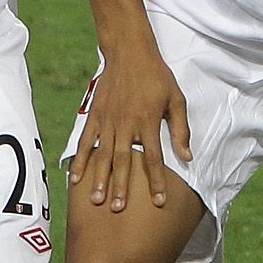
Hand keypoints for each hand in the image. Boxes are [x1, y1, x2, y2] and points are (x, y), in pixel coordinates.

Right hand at [69, 47, 189, 214]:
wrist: (130, 53)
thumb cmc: (157, 77)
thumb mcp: (176, 99)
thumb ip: (180, 130)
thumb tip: (187, 157)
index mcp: (148, 121)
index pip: (153, 158)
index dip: (155, 181)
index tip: (157, 201)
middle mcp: (126, 124)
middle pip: (124, 161)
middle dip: (122, 186)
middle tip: (118, 209)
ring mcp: (108, 120)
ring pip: (103, 155)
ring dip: (100, 178)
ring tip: (97, 200)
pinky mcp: (94, 116)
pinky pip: (85, 141)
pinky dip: (80, 160)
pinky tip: (75, 178)